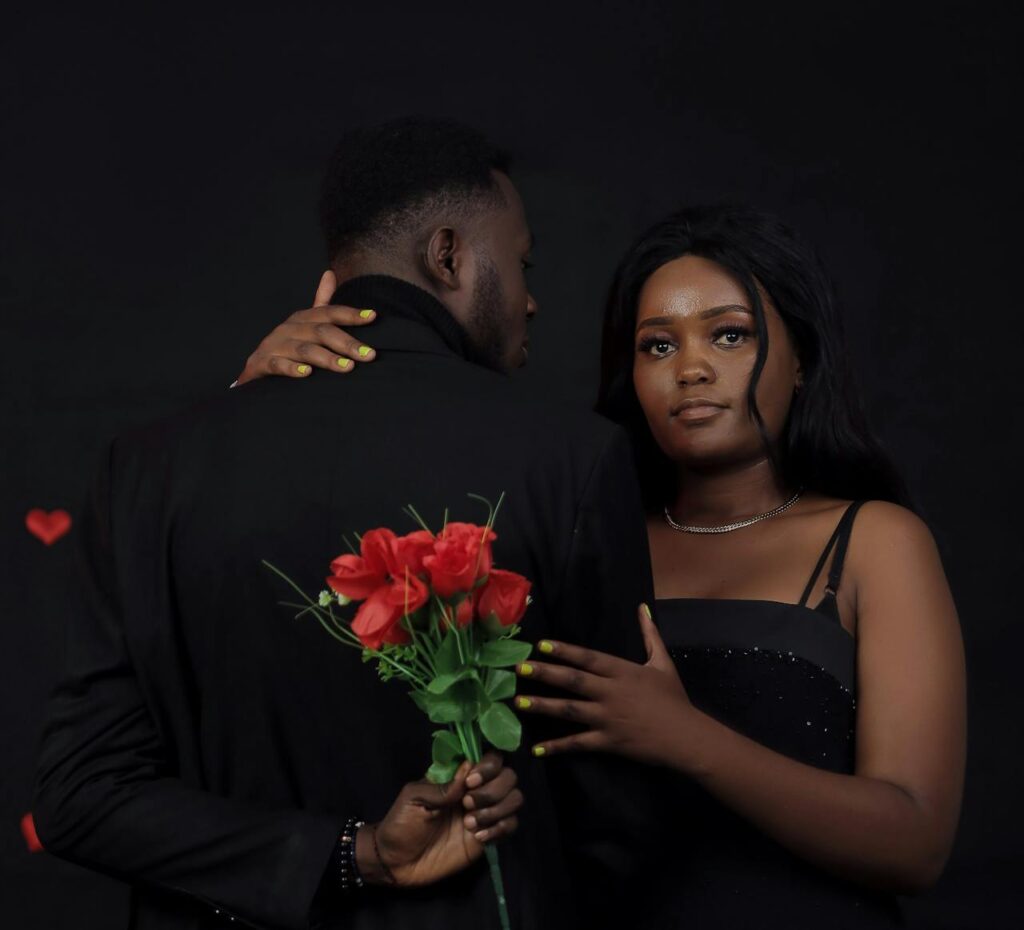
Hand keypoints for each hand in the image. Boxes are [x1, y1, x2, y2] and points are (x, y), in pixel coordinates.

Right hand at [234, 270, 377, 384]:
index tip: (372, 316)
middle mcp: (290, 328)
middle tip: (369, 355)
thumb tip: (330, 273)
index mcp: (303, 318)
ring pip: (303, 350)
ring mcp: (275, 344)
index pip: (330, 312)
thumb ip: (321, 302)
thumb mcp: (305, 324)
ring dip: (326, 358)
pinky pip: (277, 364)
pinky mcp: (262, 363)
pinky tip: (306, 373)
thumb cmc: (287, 346)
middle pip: (321, 332)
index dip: (351, 314)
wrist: (254, 367)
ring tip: (347, 367)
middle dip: (347, 343)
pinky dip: (291, 368)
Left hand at [361, 752, 521, 886]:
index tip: (470, 782)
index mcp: (459, 776)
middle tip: (467, 805)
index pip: (490, 758)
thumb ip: (442, 786)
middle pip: (509, 777)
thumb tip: (468, 767)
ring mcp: (484, 813)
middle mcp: (476, 791)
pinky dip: (499, 829)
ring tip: (470, 824)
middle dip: (492, 790)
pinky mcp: (487, 837)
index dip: (488, 766)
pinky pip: (511, 825)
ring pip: (515, 799)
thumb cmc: (401, 824)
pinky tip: (478, 837)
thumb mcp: (414, 798)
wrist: (397, 863)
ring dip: (496, 810)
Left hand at [514, 604, 693, 765]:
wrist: (686, 736)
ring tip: (519, 702)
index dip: (564, 651)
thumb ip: (649, 634)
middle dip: (545, 674)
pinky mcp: (608, 741)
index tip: (541, 645)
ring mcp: (608, 718)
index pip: (588, 658)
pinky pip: (578, 743)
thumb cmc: (674, 698)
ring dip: (542, 705)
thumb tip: (642, 607)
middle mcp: (611, 692)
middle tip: (519, 668)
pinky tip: (537, 748)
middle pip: (573, 680)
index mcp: (622, 672)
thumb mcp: (662, 662)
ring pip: (569, 710)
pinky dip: (557, 746)